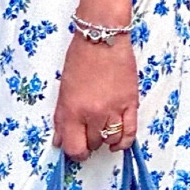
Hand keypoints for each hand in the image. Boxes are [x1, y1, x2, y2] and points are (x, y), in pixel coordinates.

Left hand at [52, 35, 138, 156]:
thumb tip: (59, 140)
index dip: (74, 152)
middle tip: (86, 132)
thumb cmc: (80, 58)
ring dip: (104, 140)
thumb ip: (61, 118)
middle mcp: (93, 113)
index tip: (75, 147)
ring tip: (101, 130)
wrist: (102, 37)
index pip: (74, 147)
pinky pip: (130, 133)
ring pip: (110, 141)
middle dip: (88, 142)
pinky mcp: (131, 103)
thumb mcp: (63, 89)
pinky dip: (123, 142)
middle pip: (92, 145)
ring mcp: (114, 109)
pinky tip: (116, 142)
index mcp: (72, 109)